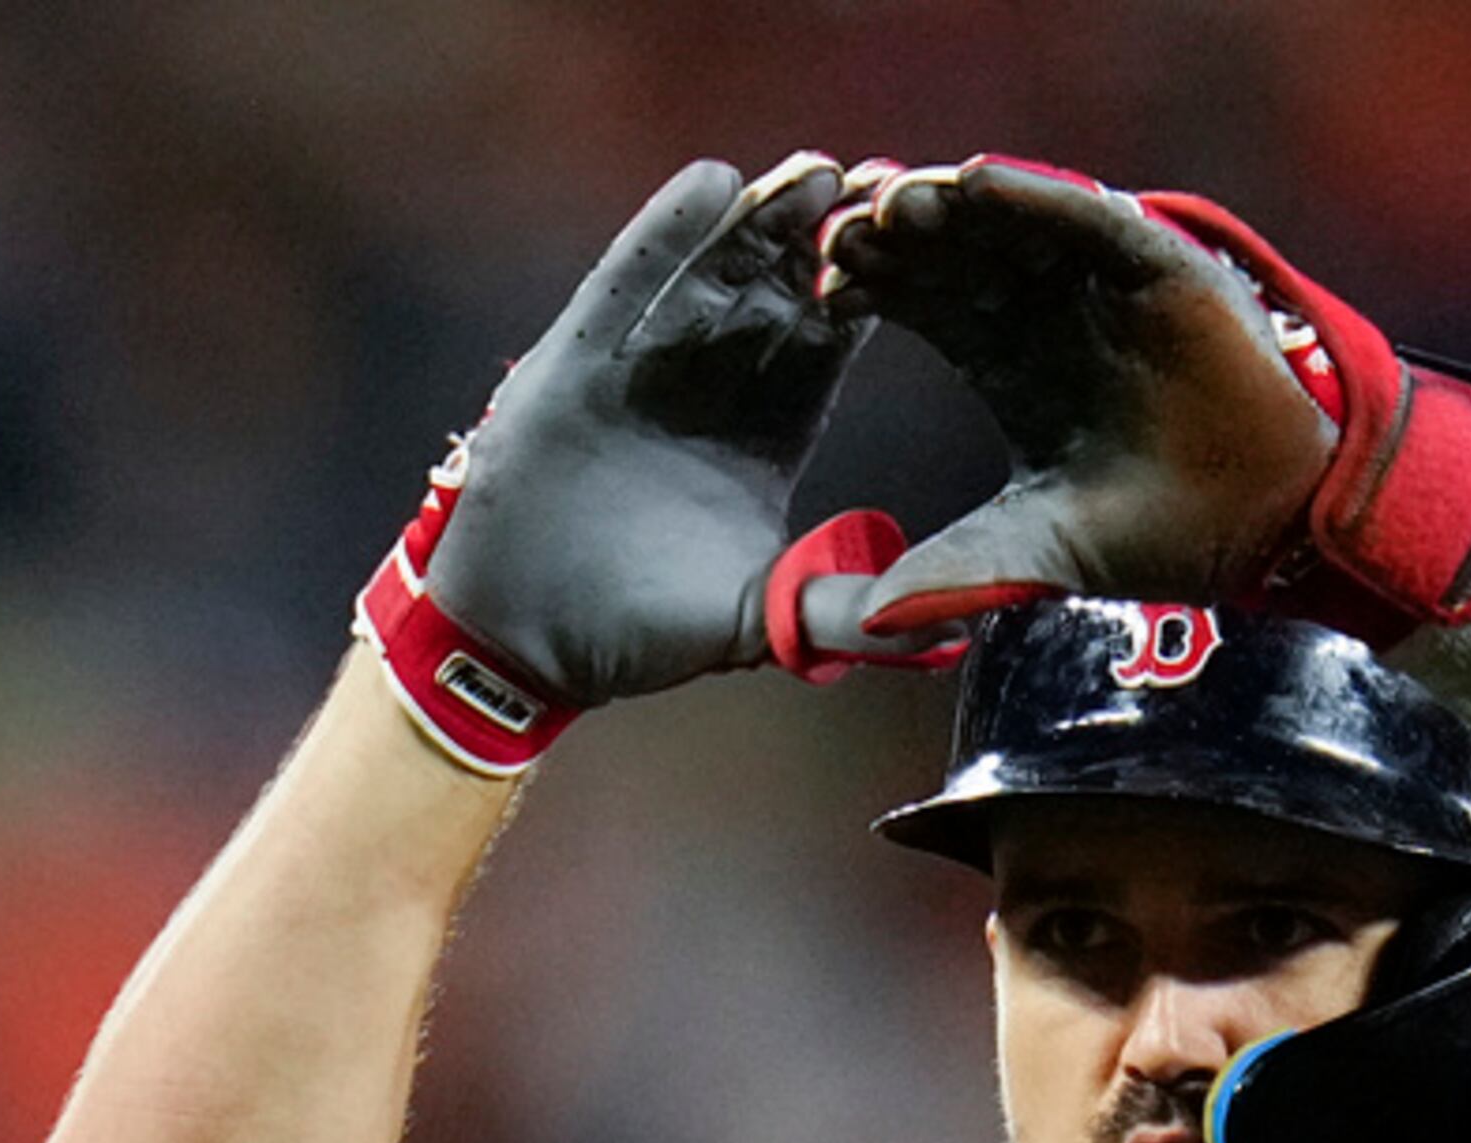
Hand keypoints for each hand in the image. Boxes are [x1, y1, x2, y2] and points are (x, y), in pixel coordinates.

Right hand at [358, 153, 950, 772]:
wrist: (524, 639)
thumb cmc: (642, 632)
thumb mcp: (762, 619)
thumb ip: (844, 611)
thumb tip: (945, 634)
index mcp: (767, 434)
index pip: (829, 348)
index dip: (872, 302)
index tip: (932, 258)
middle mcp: (712, 384)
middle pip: (781, 291)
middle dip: (830, 241)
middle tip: (891, 188)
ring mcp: (644, 360)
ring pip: (714, 271)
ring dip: (763, 223)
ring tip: (820, 175)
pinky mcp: (579, 354)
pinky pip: (628, 280)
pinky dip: (666, 234)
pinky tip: (712, 185)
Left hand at [817, 158, 1470, 646]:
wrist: (1263, 522)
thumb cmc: (1155, 530)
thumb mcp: (1033, 547)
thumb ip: (953, 572)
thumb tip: (863, 624)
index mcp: (1000, 353)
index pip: (916, 301)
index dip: (868, 291)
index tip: (821, 298)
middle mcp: (1039, 301)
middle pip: (947, 247)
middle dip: (892, 236)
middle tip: (839, 232)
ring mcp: (1093, 276)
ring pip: (1004, 220)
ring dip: (950, 205)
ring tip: (896, 202)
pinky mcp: (1150, 262)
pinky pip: (1082, 214)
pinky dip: (1032, 194)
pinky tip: (977, 183)